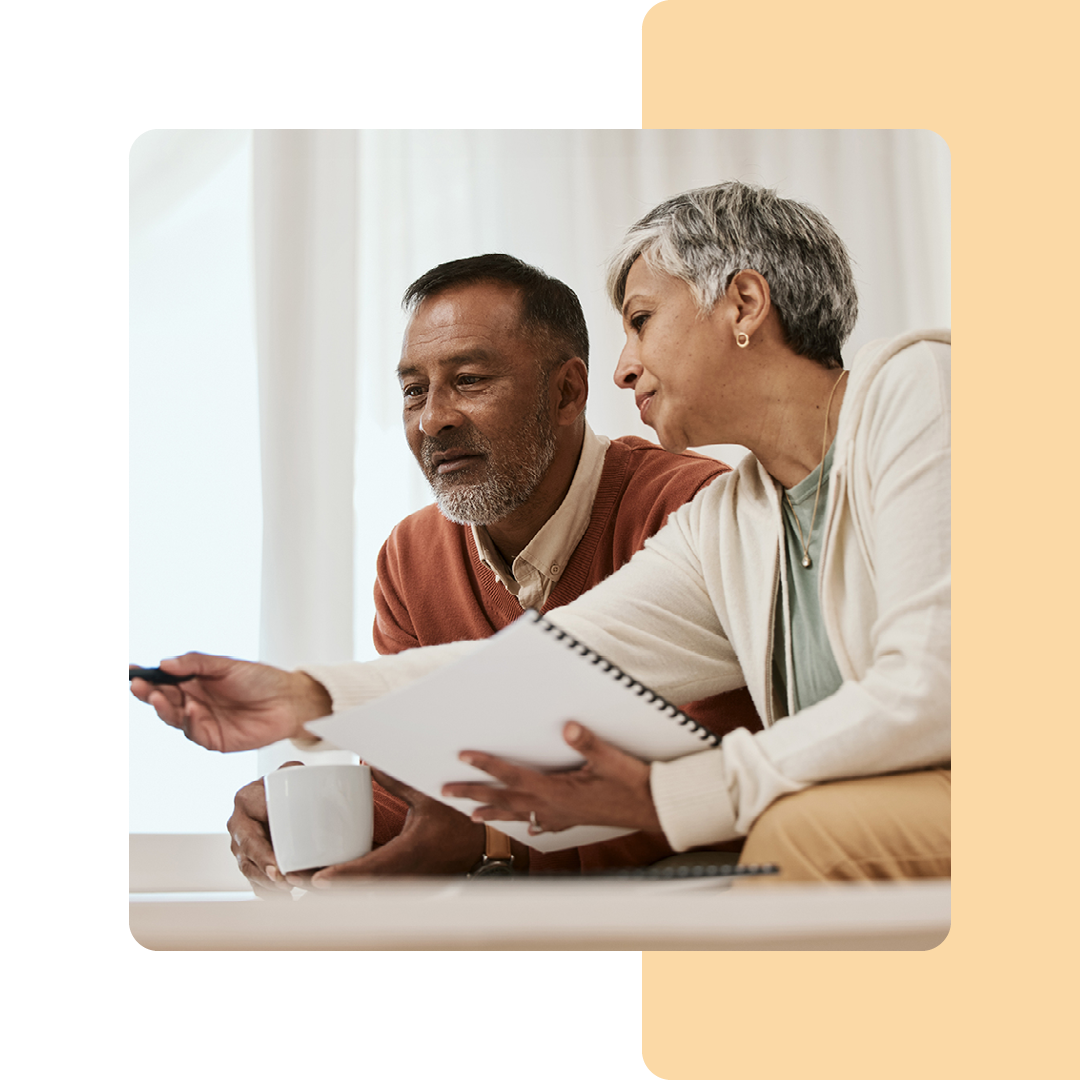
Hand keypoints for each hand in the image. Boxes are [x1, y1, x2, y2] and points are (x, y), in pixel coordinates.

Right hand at [130, 654, 330, 751]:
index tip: (130, 671)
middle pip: (163, 699)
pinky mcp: (213, 738)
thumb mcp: (227, 665)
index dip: (146, 677)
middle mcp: (195, 701)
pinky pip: (193, 732)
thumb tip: (165, 663)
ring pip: (173, 717)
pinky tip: (190, 709)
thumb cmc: (262, 680)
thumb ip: (196, 663)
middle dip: (148, 692)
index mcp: (196, 681)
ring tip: (158, 696)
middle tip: (138, 685)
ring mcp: (202, 721)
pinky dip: (189, 721)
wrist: (290, 701)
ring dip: (163, 707)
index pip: (164, 679)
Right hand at [227, 762, 304, 899]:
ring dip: (268, 884)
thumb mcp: (290, 771)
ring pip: (249, 871)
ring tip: (288, 891)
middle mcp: (238, 825)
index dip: (262, 854)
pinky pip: (254, 880)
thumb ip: (294, 771)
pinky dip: (268, 892)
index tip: (278, 867)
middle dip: (266, 873)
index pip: (249, 834)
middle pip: (247, 857)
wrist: (280, 793)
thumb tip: (302, 776)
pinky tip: (285, 898)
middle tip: (285, 882)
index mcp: (244, 802)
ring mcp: (241, 845)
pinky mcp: (249, 859)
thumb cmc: (288, 781)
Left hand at [289, 770, 487, 887]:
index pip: (369, 870)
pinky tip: (324, 875)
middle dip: (320, 884)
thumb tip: (370, 763)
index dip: (341, 877)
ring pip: (357, 890)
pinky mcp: (400, 880)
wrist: (483, 848)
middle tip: (289, 875)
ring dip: (329, 887)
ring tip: (296, 876)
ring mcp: (400, 881)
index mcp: (408, 854)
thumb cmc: (460, 824)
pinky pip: (367, 885)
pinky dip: (344, 884)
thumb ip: (398, 781)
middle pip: (354, 887)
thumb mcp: (428, 797)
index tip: (315, 878)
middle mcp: (401, 873)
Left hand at [442, 721, 663, 835]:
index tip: (463, 757)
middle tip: (446, 791)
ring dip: (493, 812)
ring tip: (470, 814)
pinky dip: (525, 822)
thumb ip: (588, 743)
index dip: (486, 766)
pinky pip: (541, 822)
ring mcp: (562, 816)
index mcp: (555, 791)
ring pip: (518, 815)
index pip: (512, 776)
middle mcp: (552, 807)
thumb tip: (568, 727)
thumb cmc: (632, 783)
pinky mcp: (573, 820)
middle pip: (504, 799)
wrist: (654, 808)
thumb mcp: (611, 759)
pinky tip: (525, 825)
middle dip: (473, 794)